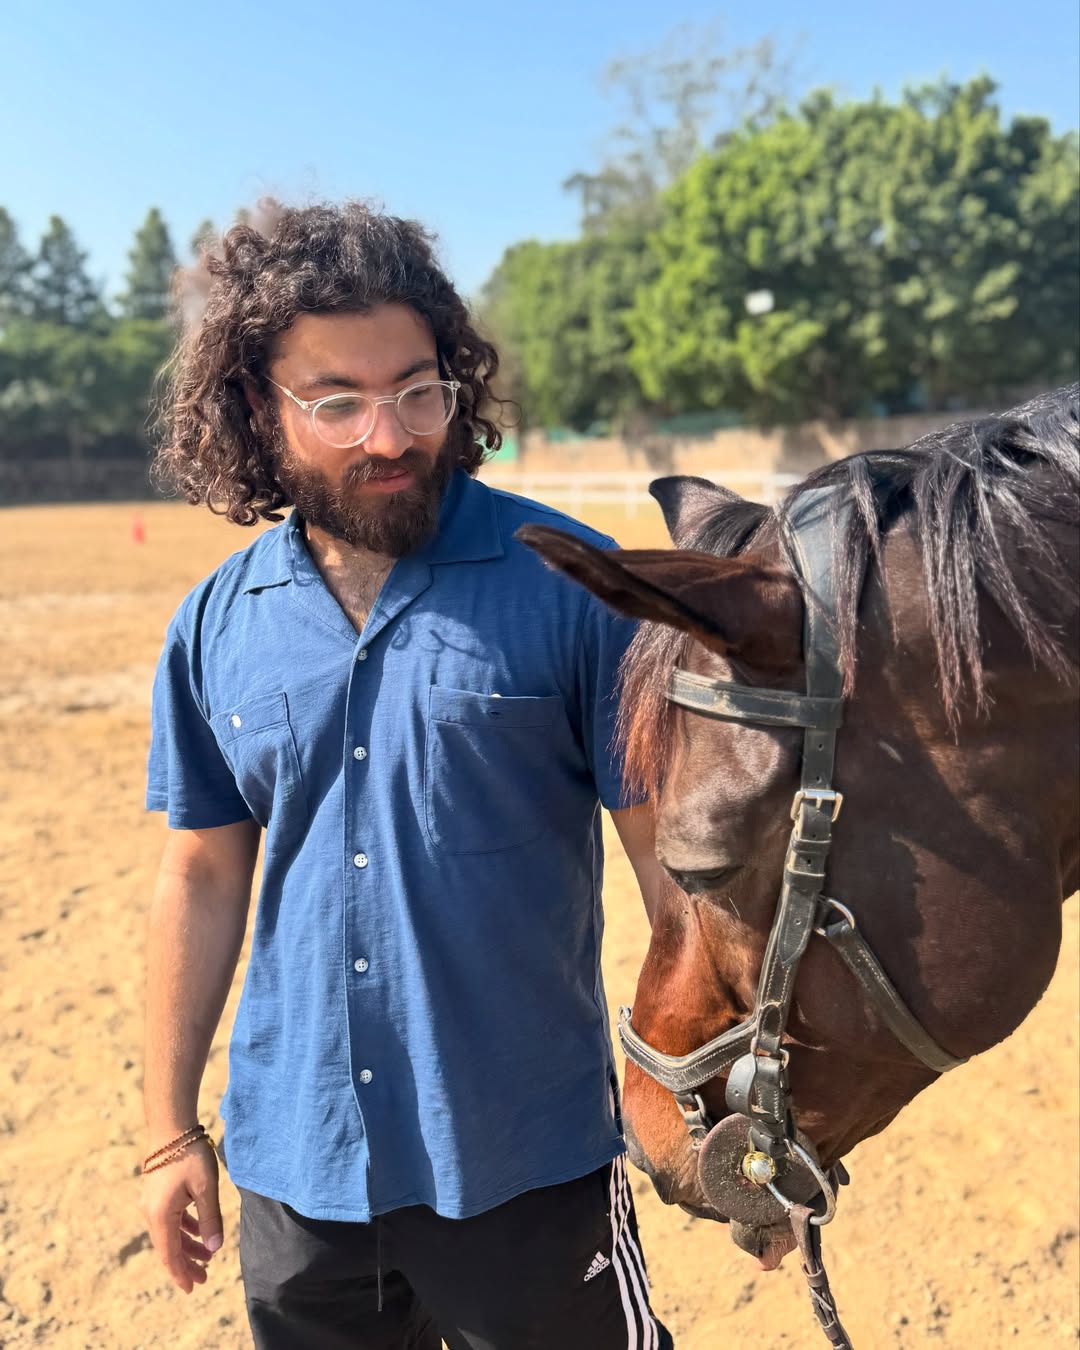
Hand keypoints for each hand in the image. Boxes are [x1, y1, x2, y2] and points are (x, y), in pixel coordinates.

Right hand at [141, 1141, 222, 1292]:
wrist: (171, 1127)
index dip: (182, 1273)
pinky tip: (199, 1231)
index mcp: (161, 1216)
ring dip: (187, 1246)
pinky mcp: (158, 1194)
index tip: (193, 1288)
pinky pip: (170, 1220)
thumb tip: (214, 1249)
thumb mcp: (206, 1188)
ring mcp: (153, 1204)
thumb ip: (210, 1220)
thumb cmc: (190, 1155)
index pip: (170, 1255)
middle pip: (169, 1247)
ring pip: (170, 1234)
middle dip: (186, 1264)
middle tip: (204, 1278)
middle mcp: (152, 1213)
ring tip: (207, 1257)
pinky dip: (184, 1229)